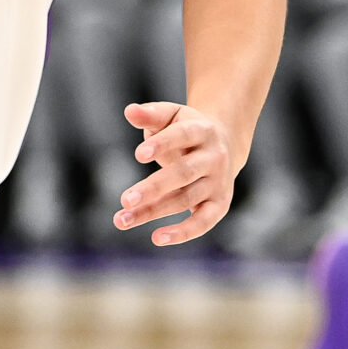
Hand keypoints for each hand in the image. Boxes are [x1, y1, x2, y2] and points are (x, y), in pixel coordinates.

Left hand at [115, 102, 239, 246]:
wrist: (224, 144)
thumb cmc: (187, 129)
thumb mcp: (171, 116)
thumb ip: (150, 114)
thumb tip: (129, 111)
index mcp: (202, 130)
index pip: (182, 136)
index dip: (161, 145)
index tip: (138, 155)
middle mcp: (214, 157)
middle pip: (183, 173)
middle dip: (153, 187)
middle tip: (125, 200)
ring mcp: (219, 182)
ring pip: (185, 199)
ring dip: (154, 211)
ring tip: (122, 219)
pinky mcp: (220, 204)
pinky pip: (203, 222)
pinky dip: (182, 233)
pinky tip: (156, 237)